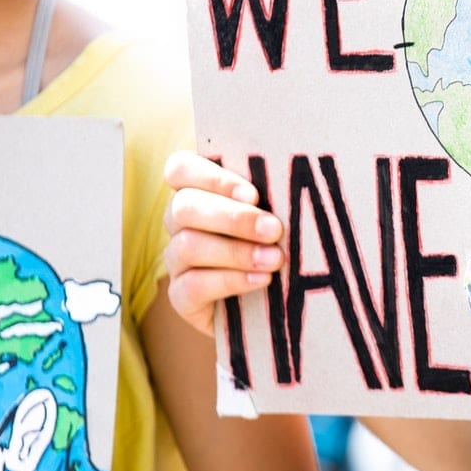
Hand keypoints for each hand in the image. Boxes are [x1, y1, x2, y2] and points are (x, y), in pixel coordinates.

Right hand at [163, 150, 283, 336]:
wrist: (280, 301)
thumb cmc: (281, 241)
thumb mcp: (278, 213)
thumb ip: (274, 192)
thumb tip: (294, 172)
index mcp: (197, 190)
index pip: (180, 169)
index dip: (212, 178)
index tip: (254, 195)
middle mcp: (179, 222)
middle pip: (184, 207)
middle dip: (232, 218)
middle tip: (274, 230)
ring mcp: (176, 260)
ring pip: (187, 246)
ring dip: (236, 251)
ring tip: (275, 259)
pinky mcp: (181, 297)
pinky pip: (192, 287)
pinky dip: (230, 281)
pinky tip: (262, 280)